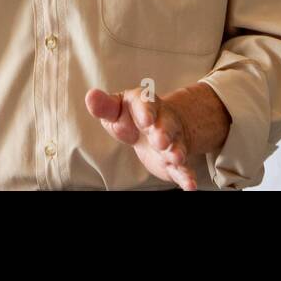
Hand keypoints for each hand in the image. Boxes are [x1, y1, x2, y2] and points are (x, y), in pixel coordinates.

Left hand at [85, 83, 229, 190]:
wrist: (158, 125)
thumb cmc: (131, 116)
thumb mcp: (116, 109)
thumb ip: (104, 106)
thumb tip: (90, 96)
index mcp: (145, 105)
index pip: (147, 104)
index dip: (146, 111)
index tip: (146, 120)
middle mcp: (163, 121)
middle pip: (166, 125)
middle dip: (164, 133)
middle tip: (160, 141)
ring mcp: (172, 142)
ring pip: (177, 145)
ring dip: (177, 152)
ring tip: (176, 158)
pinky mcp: (175, 162)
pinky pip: (184, 168)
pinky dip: (187, 176)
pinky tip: (190, 185)